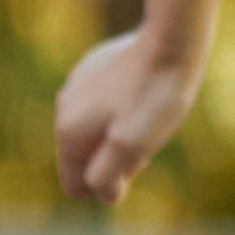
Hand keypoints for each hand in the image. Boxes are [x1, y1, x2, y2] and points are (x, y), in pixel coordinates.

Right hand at [54, 26, 203, 203]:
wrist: (171, 40)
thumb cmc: (157, 96)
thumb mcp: (134, 145)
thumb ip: (108, 176)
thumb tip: (102, 195)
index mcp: (67, 131)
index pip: (75, 186)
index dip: (109, 184)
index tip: (138, 161)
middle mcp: (63, 107)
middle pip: (87, 158)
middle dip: (116, 160)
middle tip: (149, 137)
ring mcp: (77, 85)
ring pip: (95, 129)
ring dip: (120, 133)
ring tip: (151, 114)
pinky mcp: (94, 68)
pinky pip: (103, 103)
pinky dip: (123, 108)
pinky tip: (146, 92)